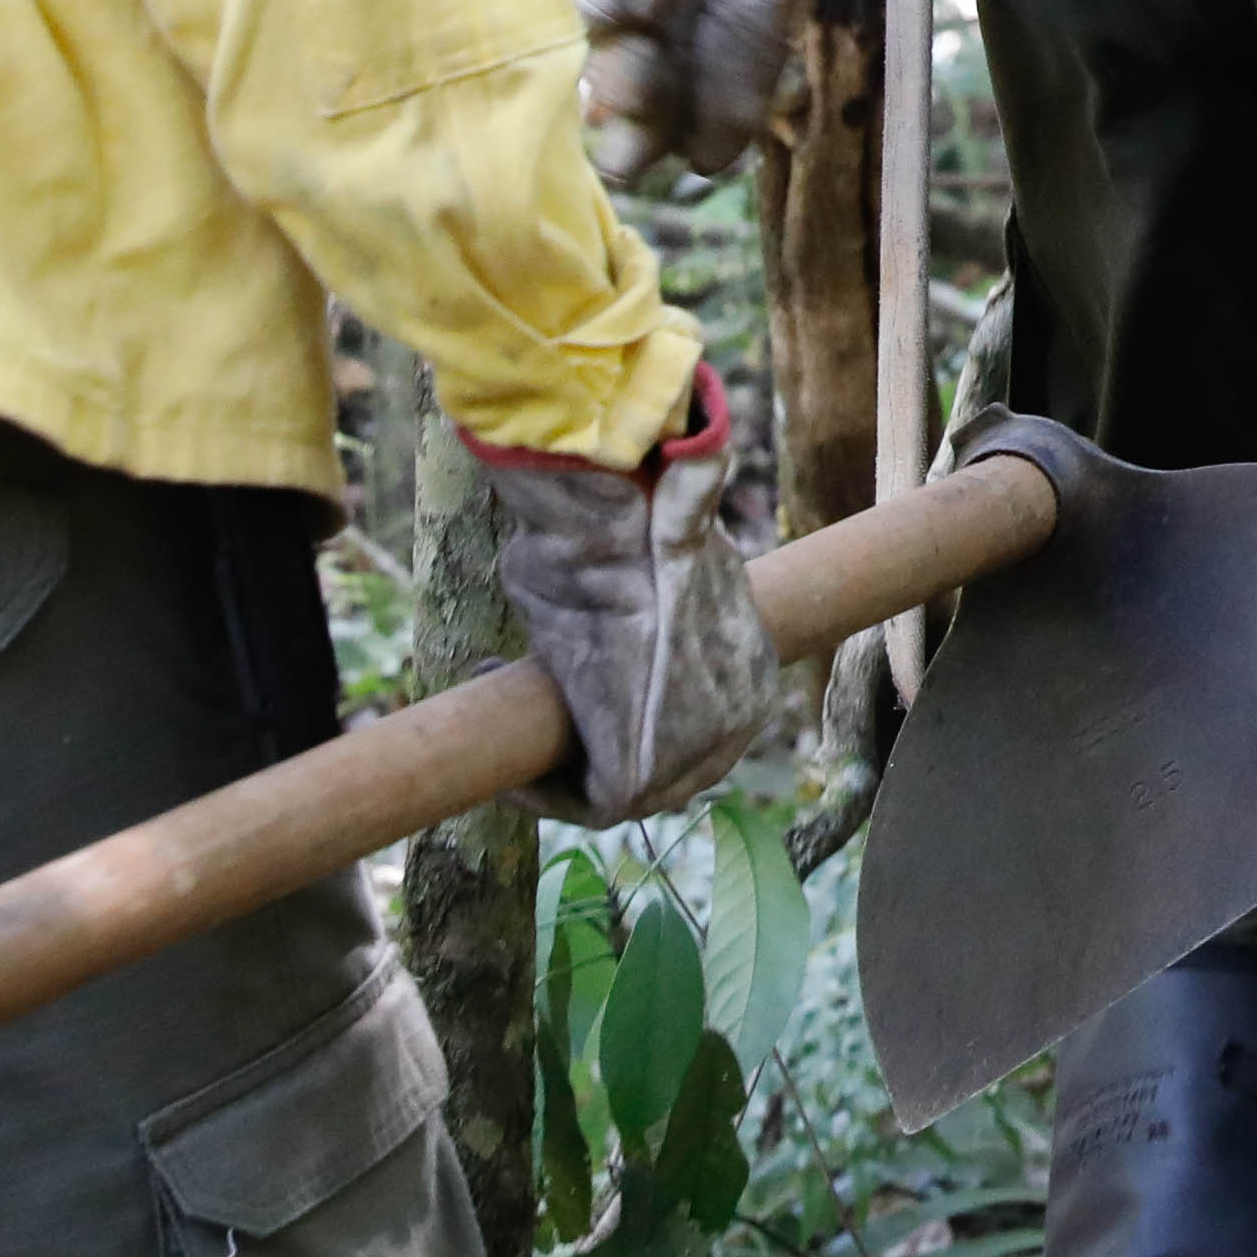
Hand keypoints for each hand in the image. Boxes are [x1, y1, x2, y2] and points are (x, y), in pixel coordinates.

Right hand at [482, 368, 780, 826]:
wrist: (614, 541)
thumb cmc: (634, 526)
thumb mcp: (674, 522)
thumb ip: (682, 518)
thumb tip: (702, 450)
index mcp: (750, 671)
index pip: (692, 723)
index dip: (625, 711)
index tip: (573, 682)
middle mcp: (740, 720)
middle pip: (656, 762)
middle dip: (590, 740)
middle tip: (535, 696)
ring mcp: (698, 757)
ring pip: (615, 785)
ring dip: (558, 762)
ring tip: (509, 704)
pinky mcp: (644, 781)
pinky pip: (589, 806)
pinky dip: (539, 793)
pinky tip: (505, 760)